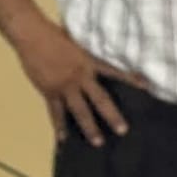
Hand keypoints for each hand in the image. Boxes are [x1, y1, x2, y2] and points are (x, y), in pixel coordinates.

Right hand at [10, 19, 147, 145]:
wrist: (32, 35)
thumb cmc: (53, 34)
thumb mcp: (75, 43)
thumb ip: (85, 56)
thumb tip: (95, 63)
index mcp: (88, 62)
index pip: (113, 71)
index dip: (130, 79)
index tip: (145, 88)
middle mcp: (80, 77)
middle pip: (99, 99)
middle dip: (112, 115)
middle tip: (122, 130)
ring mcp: (64, 86)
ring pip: (79, 110)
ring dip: (89, 127)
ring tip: (98, 142)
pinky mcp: (49, 91)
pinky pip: (55, 112)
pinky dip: (59, 126)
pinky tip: (63, 139)